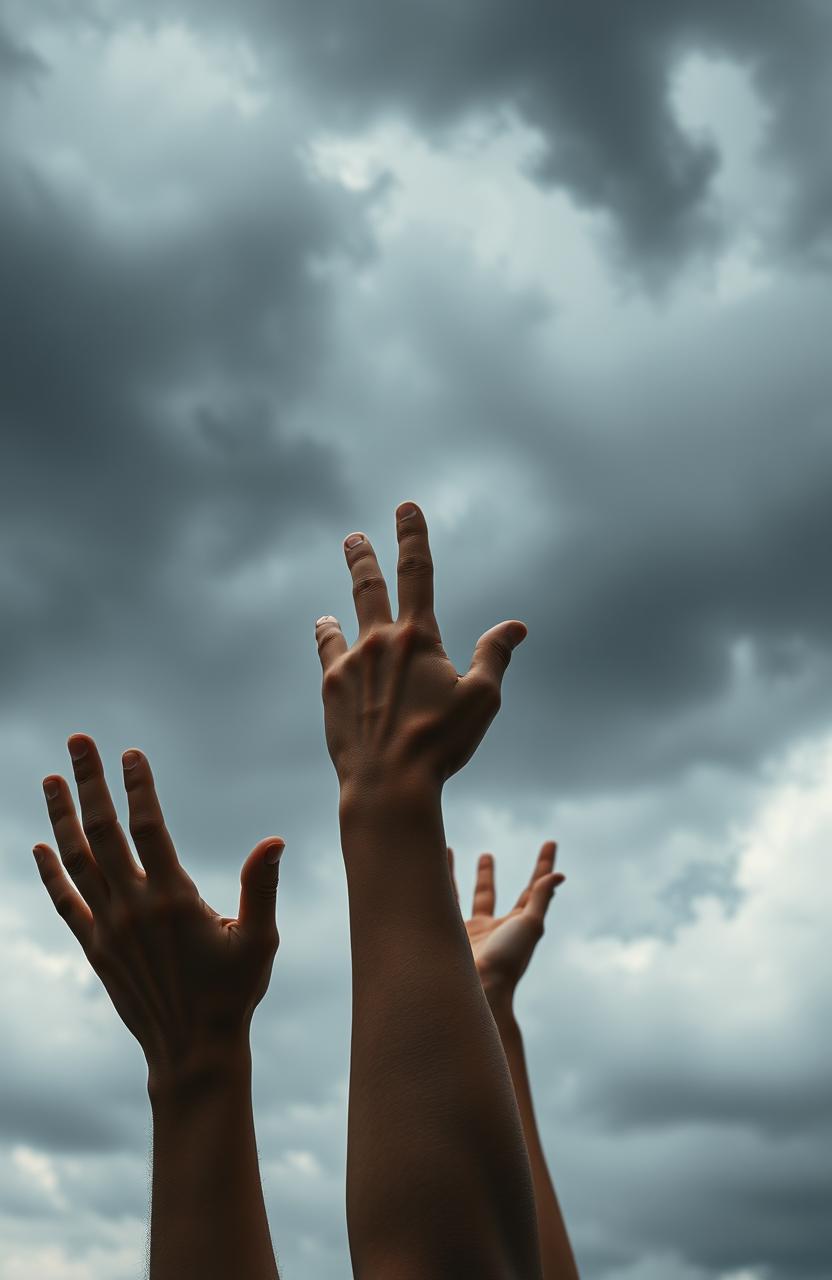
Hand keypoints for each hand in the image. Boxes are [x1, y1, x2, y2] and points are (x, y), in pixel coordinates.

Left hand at [33, 734, 283, 1091]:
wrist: (191, 1051)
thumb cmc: (232, 994)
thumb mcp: (259, 940)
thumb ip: (260, 887)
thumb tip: (273, 841)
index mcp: (173, 898)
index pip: (148, 826)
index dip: (137, 786)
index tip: (130, 753)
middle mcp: (133, 907)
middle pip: (102, 830)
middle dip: (89, 781)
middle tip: (77, 740)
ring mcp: (108, 927)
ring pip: (76, 859)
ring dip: (60, 815)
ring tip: (50, 778)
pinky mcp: (95, 947)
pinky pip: (64, 901)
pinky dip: (49, 871)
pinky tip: (38, 844)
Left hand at [315, 501, 527, 804]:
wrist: (388, 783)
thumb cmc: (441, 743)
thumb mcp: (482, 699)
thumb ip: (495, 656)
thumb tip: (515, 626)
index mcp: (418, 637)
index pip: (417, 571)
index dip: (412, 535)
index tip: (406, 508)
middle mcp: (379, 641)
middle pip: (369, 586)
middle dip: (363, 556)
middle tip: (354, 537)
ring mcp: (351, 664)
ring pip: (342, 622)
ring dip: (339, 609)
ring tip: (328, 611)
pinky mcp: (331, 689)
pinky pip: (328, 654)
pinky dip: (328, 640)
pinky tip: (326, 636)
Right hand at [448, 841, 563, 1002]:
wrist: (476, 990)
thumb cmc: (507, 960)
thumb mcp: (529, 926)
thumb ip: (539, 898)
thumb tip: (558, 875)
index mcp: (519, 924)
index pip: (534, 888)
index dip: (543, 865)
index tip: (550, 843)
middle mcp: (493, 928)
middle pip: (489, 893)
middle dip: (486, 875)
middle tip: (486, 855)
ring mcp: (468, 932)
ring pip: (455, 897)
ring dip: (453, 877)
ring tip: (446, 852)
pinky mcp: (448, 934)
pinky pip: (442, 901)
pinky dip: (437, 883)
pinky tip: (429, 870)